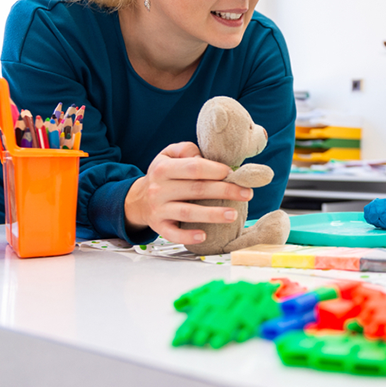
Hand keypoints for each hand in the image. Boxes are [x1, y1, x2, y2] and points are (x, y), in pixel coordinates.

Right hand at [124, 142, 253, 244]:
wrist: (139, 199)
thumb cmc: (163, 175)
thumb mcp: (169, 155)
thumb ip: (187, 150)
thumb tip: (205, 158)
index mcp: (163, 168)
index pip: (194, 168)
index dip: (216, 170)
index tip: (233, 173)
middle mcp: (159, 189)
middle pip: (196, 189)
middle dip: (224, 191)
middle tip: (246, 193)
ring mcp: (158, 209)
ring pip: (187, 212)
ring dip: (212, 214)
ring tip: (233, 215)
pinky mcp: (159, 227)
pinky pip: (173, 234)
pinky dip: (188, 236)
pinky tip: (204, 235)